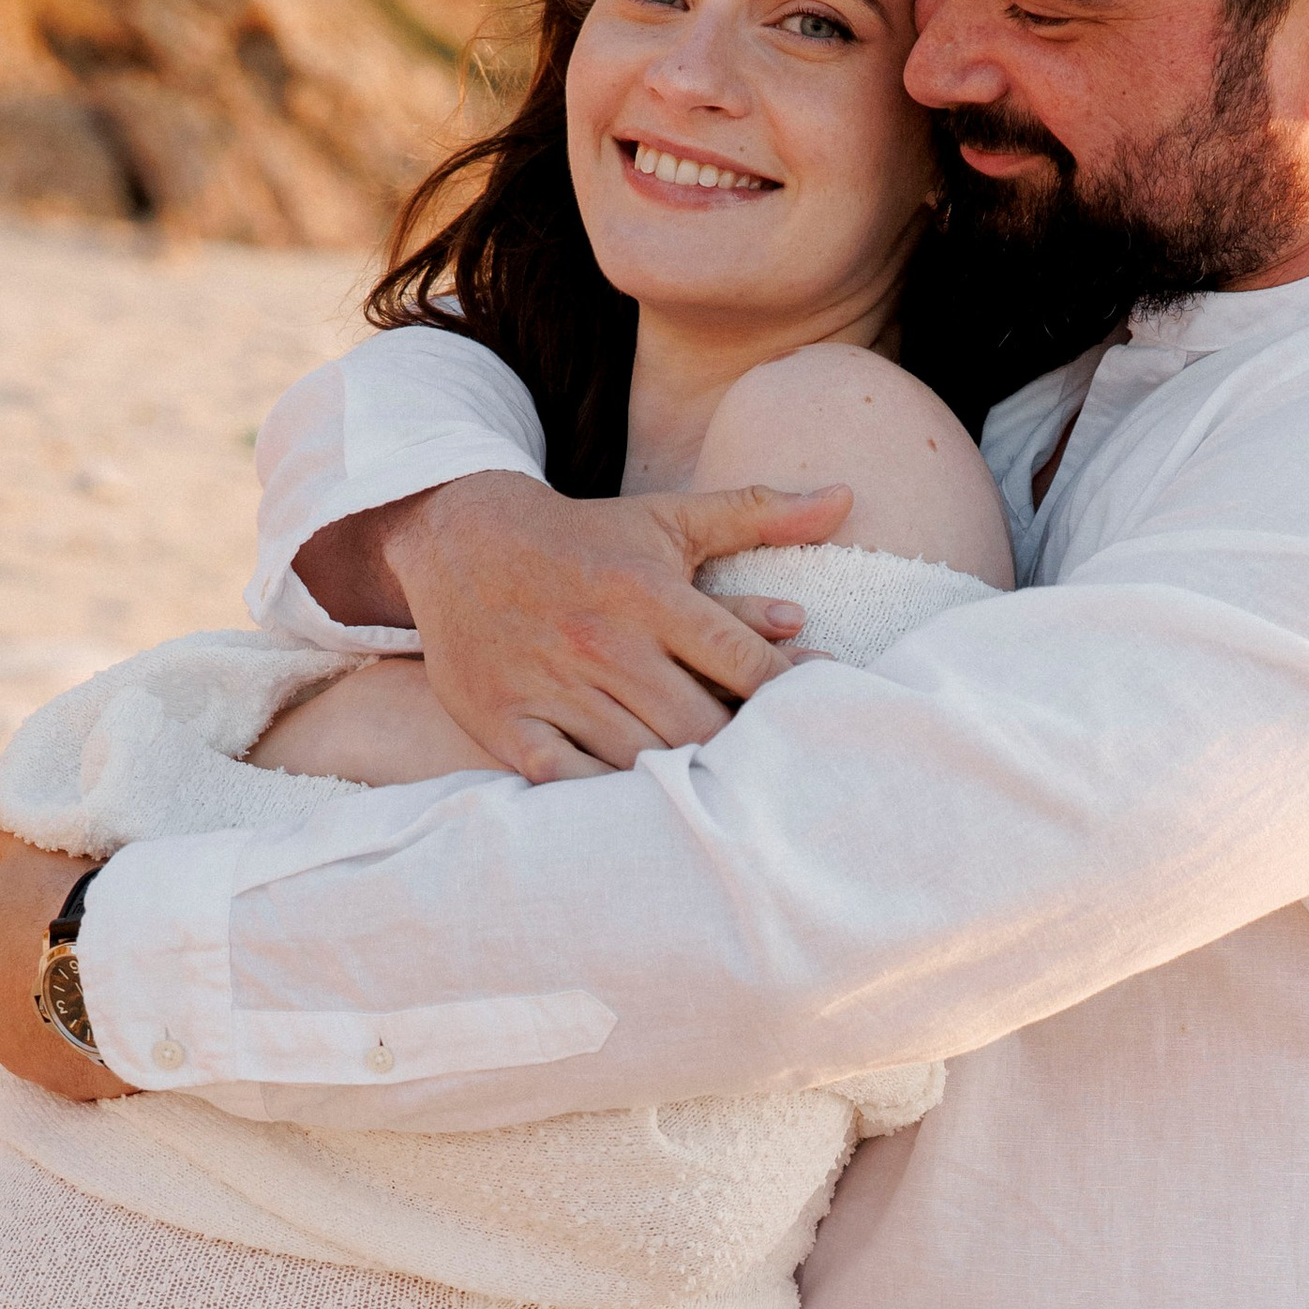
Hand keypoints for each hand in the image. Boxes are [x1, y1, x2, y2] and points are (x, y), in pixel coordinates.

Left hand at [0, 844, 126, 1102]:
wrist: (112, 956)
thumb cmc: (62, 901)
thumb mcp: (30, 855)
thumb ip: (9, 852)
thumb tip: (3, 845)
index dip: (1, 949)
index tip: (37, 935)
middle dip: (25, 993)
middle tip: (71, 966)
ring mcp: (13, 1061)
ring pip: (35, 1041)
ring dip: (60, 1023)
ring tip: (103, 995)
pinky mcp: (60, 1087)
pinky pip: (76, 1067)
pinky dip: (92, 1051)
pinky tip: (119, 1025)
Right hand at [303, 470, 853, 779]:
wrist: (461, 537)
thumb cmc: (586, 538)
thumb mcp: (669, 519)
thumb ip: (758, 515)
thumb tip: (847, 498)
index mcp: (651, 595)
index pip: (742, 662)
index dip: (787, 698)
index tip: (820, 719)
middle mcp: (604, 642)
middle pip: (697, 724)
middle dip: (740, 754)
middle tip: (779, 780)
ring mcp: (551, 684)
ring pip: (638, 757)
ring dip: (683, 783)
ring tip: (729, 807)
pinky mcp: (505, 719)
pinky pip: (564, 777)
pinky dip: (602, 797)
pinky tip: (640, 810)